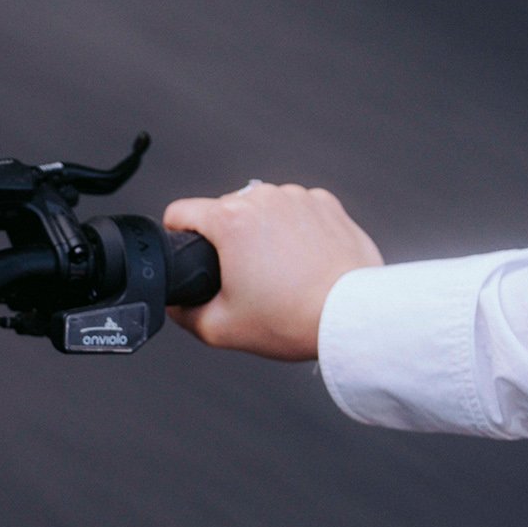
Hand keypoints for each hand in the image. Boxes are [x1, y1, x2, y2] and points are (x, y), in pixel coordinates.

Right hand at [163, 182, 382, 360]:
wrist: (351, 318)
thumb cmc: (294, 319)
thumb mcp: (219, 329)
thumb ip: (183, 312)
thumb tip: (176, 302)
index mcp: (231, 220)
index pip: (180, 212)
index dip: (176, 236)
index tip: (188, 254)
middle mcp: (263, 199)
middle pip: (222, 212)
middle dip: (225, 241)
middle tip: (244, 278)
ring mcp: (298, 198)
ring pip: (260, 210)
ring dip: (260, 233)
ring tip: (278, 271)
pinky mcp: (326, 204)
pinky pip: (294, 212)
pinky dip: (293, 231)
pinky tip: (301, 261)